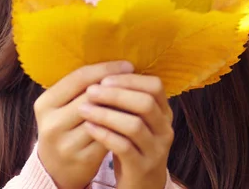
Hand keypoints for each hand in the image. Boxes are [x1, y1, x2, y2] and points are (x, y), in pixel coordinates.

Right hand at [34, 60, 134, 188]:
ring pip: (102, 117)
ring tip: (138, 95)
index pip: (79, 78)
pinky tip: (132, 116)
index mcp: (45, 103)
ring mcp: (67, 144)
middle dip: (117, 86)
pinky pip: (108, 136)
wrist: (54, 168)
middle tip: (137, 78)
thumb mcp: (60, 105)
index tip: (127, 64)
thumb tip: (113, 65)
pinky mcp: (83, 160)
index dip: (105, 69)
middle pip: (91, 96)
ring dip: (122, 105)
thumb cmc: (62, 126)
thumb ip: (78, 88)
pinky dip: (120, 124)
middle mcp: (52, 123)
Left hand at [77, 71, 173, 188]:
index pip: (155, 86)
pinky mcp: (142, 168)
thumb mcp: (135, 119)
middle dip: (115, 94)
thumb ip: (126, 99)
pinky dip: (104, 134)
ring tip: (84, 109)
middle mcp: (164, 129)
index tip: (104, 78)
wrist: (141, 186)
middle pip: (145, 103)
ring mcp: (155, 150)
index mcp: (164, 112)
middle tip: (91, 91)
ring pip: (134, 125)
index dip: (129, 79)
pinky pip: (123, 147)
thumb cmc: (132, 144)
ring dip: (106, 114)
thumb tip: (101, 72)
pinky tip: (89, 127)